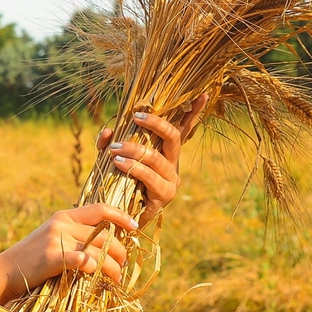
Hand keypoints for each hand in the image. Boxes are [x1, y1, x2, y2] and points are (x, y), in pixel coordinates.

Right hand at [0, 203, 138, 298]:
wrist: (4, 272)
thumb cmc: (31, 260)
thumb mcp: (52, 238)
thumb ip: (74, 235)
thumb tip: (104, 243)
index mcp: (64, 216)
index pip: (100, 210)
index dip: (121, 216)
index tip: (135, 227)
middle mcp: (62, 224)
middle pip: (104, 235)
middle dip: (120, 253)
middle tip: (123, 267)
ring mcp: (56, 239)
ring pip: (98, 251)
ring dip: (112, 268)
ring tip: (116, 279)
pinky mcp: (52, 257)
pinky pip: (82, 261)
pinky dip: (94, 268)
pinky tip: (100, 278)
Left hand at [96, 94, 206, 223]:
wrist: (118, 217)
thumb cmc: (118, 184)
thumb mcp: (111, 158)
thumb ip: (108, 144)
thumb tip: (107, 131)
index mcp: (165, 152)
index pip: (183, 129)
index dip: (194, 112)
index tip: (203, 94)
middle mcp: (173, 163)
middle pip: (173, 137)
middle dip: (155, 124)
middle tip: (135, 117)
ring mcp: (171, 180)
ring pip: (157, 158)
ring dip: (134, 150)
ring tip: (115, 149)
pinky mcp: (164, 196)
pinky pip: (150, 178)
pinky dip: (134, 168)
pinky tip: (120, 164)